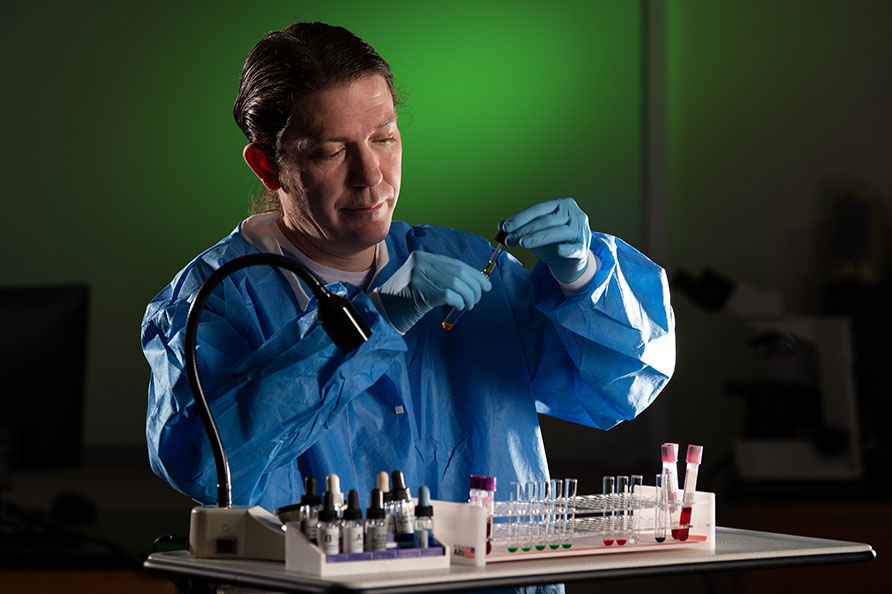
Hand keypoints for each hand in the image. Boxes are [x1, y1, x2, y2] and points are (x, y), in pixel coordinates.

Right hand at [376, 251, 491, 332]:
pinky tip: (460, 307)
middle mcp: (420, 263)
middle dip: (475, 285)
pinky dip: (459, 301)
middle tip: (480, 296)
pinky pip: (449, 295)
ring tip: (469, 304)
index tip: (484, 284)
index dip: (473, 274)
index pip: (455, 263)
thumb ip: (441, 277)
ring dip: (469, 295)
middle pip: (459, 271)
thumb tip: (473, 282)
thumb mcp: (421, 281)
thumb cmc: (403, 301)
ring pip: (457, 282)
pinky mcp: (420, 291)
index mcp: (421, 257)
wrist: (380, 311)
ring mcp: (419, 276)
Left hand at [500, 198, 591, 282]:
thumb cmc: (551, 243)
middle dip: (524, 230)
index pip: (539, 209)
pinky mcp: (583, 249)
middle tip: (508, 239)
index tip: (505, 227)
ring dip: (537, 238)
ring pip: (557, 232)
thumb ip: (520, 227)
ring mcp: (581, 231)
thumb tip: (500, 225)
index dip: (521, 218)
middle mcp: (574, 215)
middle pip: (546, 220)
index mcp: (562, 205)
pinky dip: (567, 249)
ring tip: (521, 243)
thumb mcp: (534, 233)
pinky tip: (558, 250)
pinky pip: (574, 249)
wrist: (569, 262)